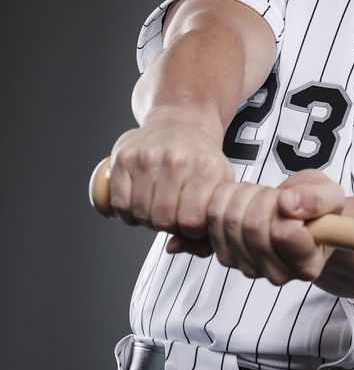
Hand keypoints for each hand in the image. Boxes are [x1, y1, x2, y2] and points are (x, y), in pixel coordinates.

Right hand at [108, 111, 230, 249]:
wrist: (182, 121)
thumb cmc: (202, 161)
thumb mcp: (218, 187)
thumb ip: (208, 225)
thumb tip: (173, 248)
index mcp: (207, 169)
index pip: (191, 221)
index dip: (190, 231)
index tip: (191, 223)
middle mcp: (177, 160)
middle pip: (162, 220)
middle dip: (167, 226)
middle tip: (171, 216)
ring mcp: (148, 157)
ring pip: (139, 213)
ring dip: (146, 220)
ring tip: (156, 209)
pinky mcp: (124, 157)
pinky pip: (119, 203)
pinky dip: (127, 215)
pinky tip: (138, 208)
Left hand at [205, 171, 344, 284]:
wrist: (296, 215)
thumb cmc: (314, 208)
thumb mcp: (331, 195)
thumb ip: (319, 199)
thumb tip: (289, 205)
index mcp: (308, 265)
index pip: (284, 234)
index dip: (286, 207)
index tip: (295, 201)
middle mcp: (279, 274)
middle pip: (253, 226)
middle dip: (264, 197)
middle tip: (278, 195)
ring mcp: (250, 268)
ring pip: (230, 221)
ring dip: (245, 196)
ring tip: (263, 197)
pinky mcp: (227, 257)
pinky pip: (212, 219)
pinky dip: (226, 199)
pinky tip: (245, 201)